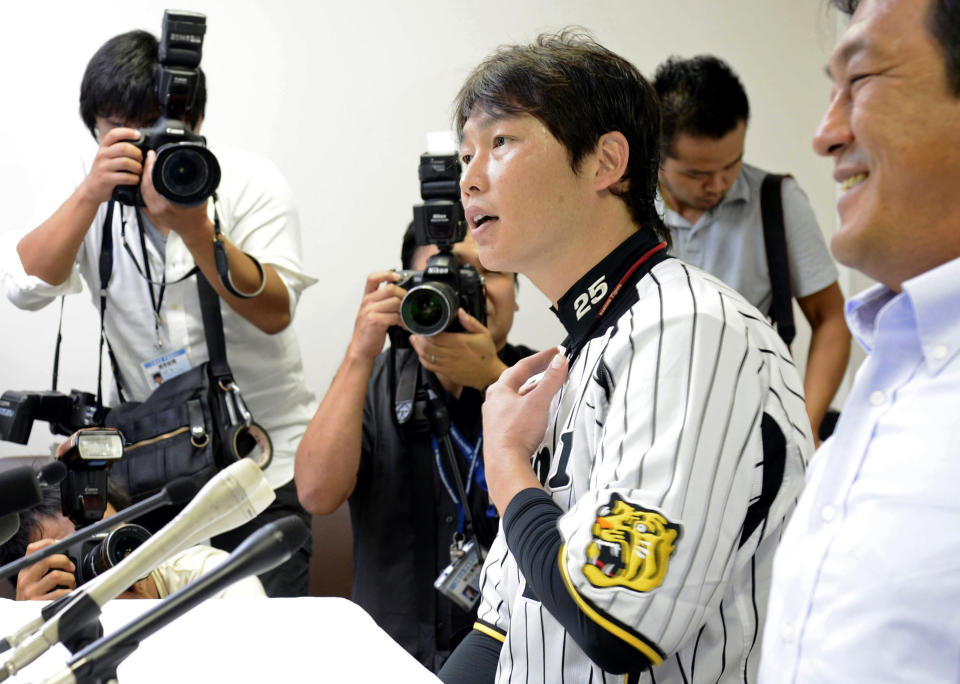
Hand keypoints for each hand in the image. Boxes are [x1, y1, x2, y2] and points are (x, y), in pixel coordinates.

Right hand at [15, 539, 76, 600]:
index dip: (49, 543)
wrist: (26, 619)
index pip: (32, 549)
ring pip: (55, 575)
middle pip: (47, 559)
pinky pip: (60, 592)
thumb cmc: (37, 595)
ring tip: (70, 583)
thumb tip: (66, 546)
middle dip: (64, 560)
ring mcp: (30, 592)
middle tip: (71, 567)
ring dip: (69, 578)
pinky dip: (69, 592)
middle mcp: (25, 580)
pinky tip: (67, 594)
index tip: (62, 544)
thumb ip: (46, 564)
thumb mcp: (35, 578)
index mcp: (25, 570)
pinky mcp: (38, 603)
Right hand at [76, 127, 142, 204]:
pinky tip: (135, 179)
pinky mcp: (106, 179)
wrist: (92, 188)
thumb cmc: (105, 171)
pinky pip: (125, 177)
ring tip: (139, 171)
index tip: (139, 135)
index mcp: (104, 147)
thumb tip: (138, 141)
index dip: (127, 132)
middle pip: (123, 148)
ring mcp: (103, 167)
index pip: (114, 134)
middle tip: (141, 160)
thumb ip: (119, 148)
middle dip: (137, 153)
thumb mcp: (108, 156)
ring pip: (125, 162)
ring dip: (137, 167)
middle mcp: (102, 155)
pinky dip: (134, 178)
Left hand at [140, 150, 211, 240]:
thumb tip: (192, 169)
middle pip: (145, 184)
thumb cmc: (198, 216)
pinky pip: (145, 195)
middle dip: (146, 168)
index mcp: (167, 205)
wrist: (194, 230)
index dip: (151, 167)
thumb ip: (194, 185)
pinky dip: (145, 184)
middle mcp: (158, 208)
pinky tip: (148, 177)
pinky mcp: (152, 211)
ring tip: (148, 164)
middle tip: (149, 156)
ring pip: (143, 189)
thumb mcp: (199, 198)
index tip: (152, 155)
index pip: (153, 181)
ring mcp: (153, 210)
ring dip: (144, 176)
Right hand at [346, 271, 405, 362]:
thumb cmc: (368, 332)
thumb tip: (401, 296)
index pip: (373, 278)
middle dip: (404, 295)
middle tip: (409, 303)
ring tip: (407, 318)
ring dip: (405, 310)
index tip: (397, 276)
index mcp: (366, 298)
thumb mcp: (371, 313)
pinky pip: (395, 316)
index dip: (386, 274)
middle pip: (390, 288)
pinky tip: (404, 326)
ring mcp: (370, 311)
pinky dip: (403, 322)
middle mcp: (367, 302)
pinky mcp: (375, 321)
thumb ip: (382, 303)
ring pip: (395, 302)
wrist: (360, 349)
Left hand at [410, 309, 506, 389]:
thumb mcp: (483, 333)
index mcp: (459, 343)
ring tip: (415, 340)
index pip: (435, 337)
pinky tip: (422, 353)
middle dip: (419, 338)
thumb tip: (459, 311)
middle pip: (427, 346)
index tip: (423, 325)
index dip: (426, 331)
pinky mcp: (446, 372)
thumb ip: (470, 322)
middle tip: (416, 331)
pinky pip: (430, 366)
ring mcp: (447, 365)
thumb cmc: (486, 354)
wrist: (489, 374)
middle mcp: (451, 354)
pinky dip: (422, 359)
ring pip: (426, 356)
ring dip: (418, 348)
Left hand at [482, 347, 567, 512]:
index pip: (523, 366)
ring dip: (532, 391)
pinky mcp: (501, 433)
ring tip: (547, 388)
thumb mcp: (538, 401)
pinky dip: (528, 408)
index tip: (555, 352)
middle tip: (551, 366)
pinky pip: (516, 413)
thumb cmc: (515, 433)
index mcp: (499, 390)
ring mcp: (496, 418)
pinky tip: (536, 413)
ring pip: (516, 398)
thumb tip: (559, 361)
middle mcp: (494, 402)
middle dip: (535, 373)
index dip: (541, 357)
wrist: (505, 464)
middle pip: (517, 381)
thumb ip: (551, 380)